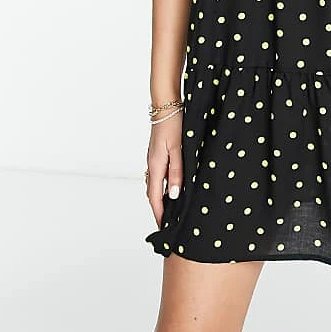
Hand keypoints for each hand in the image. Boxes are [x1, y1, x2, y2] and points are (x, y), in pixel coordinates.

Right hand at [145, 111, 183, 227]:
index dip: (159, 212)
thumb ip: (177, 172)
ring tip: (171, 208)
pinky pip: (158, 174)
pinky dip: (163, 184)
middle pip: (153, 192)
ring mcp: (154, 158)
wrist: (166, 105)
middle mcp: (152, 163)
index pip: (154, 196)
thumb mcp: (178, 149)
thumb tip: (172, 195)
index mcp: (156, 165)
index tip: (164, 227)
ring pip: (155, 183)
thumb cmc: (173, 124)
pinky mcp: (158, 152)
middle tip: (168, 222)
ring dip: (160, 196)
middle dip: (159, 208)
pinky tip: (172, 185)